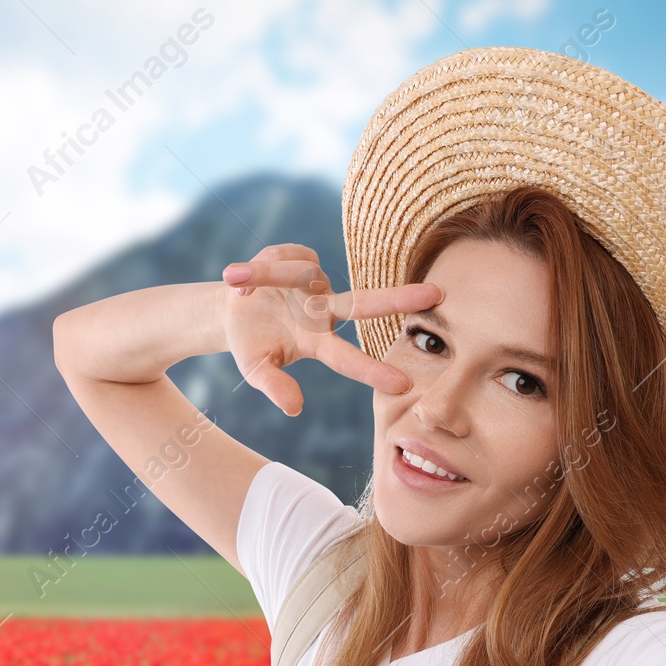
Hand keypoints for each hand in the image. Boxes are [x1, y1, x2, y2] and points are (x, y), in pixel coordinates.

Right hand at [220, 244, 442, 416]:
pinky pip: (286, 256)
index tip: (403, 385)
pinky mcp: (302, 257)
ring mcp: (315, 283)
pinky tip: (245, 277)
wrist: (229, 309)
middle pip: (364, 304)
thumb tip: (295, 409)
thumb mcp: (255, 369)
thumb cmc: (249, 344)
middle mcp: (324, 311)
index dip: (372, 371)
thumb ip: (274, 386)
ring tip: (236, 282)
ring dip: (265, 275)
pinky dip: (260, 267)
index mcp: (315, 342)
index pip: (347, 358)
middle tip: (437, 295)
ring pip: (301, 272)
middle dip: (399, 298)